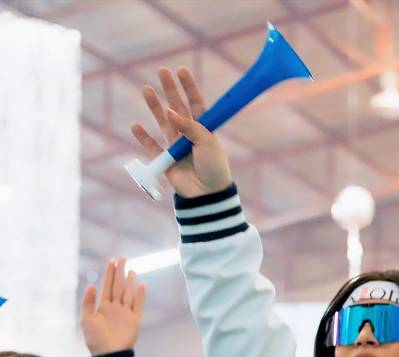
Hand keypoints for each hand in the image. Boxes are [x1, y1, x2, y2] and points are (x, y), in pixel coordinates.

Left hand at [81, 259, 145, 354]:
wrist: (108, 355)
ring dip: (130, 281)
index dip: (109, 273)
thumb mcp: (86, 319)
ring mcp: (126, 313)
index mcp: (104, 306)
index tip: (112, 261)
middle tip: (123, 258)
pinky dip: (140, 296)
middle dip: (120, 272)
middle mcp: (116, 308)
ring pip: (129, 293)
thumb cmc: (95, 339)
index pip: (108, 286)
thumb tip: (92, 285)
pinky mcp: (135, 321)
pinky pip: (138, 305)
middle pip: (119, 286)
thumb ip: (88, 302)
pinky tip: (141, 285)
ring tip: (131, 269)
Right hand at [131, 67, 231, 197]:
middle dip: (170, 90)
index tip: (181, 69)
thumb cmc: (213, 167)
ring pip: (163, 123)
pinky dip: (143, 137)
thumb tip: (170, 112)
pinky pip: (152, 147)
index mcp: (203, 129)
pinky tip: (136, 126)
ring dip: (154, 107)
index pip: (196, 103)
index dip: (188, 87)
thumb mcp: (206, 141)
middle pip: (177, 108)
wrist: (207, 195)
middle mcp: (189, 135)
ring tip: (146, 90)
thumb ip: (189, 125)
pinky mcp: (166, 161)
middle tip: (161, 71)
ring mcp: (176, 148)